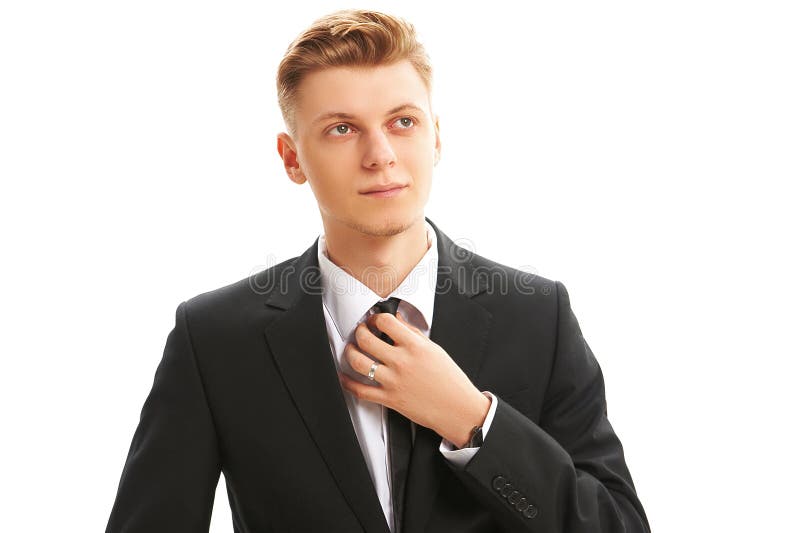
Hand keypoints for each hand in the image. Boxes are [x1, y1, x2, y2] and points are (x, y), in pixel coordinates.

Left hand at [338, 311, 489, 447]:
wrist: (457, 408)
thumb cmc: (450, 379)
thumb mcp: (434, 349)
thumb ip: (413, 333)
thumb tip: (398, 320)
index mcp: (415, 346)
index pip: (387, 322)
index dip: (376, 318)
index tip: (375, 320)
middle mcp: (402, 362)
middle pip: (367, 340)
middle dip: (360, 332)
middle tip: (361, 331)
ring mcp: (393, 380)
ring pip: (359, 362)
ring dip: (350, 353)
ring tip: (352, 349)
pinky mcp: (389, 398)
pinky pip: (361, 390)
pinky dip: (348, 383)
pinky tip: (345, 377)